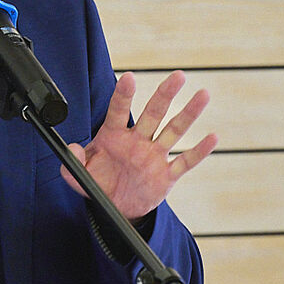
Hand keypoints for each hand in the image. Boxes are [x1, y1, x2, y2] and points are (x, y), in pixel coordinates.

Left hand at [64, 71, 217, 219]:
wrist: (117, 207)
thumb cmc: (99, 183)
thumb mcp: (79, 175)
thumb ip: (73, 162)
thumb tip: (71, 148)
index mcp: (114, 136)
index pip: (118, 111)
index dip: (123, 95)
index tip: (128, 78)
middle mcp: (137, 141)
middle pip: (153, 113)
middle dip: (165, 95)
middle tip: (178, 76)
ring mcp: (154, 156)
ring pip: (174, 131)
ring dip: (188, 114)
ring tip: (203, 94)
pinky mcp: (166, 175)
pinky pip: (185, 162)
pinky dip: (199, 151)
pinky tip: (212, 138)